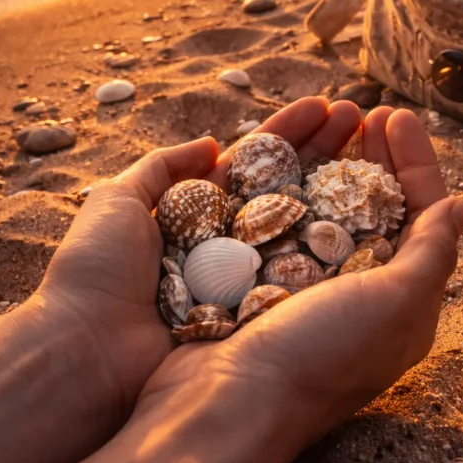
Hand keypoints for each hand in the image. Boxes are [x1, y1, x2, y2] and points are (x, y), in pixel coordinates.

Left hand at [38, 97, 361, 415]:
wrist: (88, 356)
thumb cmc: (97, 274)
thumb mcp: (118, 201)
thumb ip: (163, 168)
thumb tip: (213, 144)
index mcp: (198, 214)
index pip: (254, 163)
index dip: (290, 133)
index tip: (326, 106)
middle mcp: (230, 245)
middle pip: (286, 187)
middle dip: (323, 150)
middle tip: (362, 117)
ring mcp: (249, 280)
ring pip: (301, 225)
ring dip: (336, 186)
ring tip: (374, 149)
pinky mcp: (258, 315)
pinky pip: (300, 275)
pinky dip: (331, 245)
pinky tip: (366, 213)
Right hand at [137, 107, 462, 447]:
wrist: (224, 404)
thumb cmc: (321, 356)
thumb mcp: (396, 305)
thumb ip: (432, 253)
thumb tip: (461, 207)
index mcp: (398, 298)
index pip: (421, 215)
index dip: (414, 162)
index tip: (396, 115)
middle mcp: (354, 289)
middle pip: (373, 204)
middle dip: (375, 154)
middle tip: (366, 109)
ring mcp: (303, 281)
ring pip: (326, 203)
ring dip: (332, 157)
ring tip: (327, 117)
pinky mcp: (259, 276)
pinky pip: (280, 215)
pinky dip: (288, 180)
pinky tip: (283, 154)